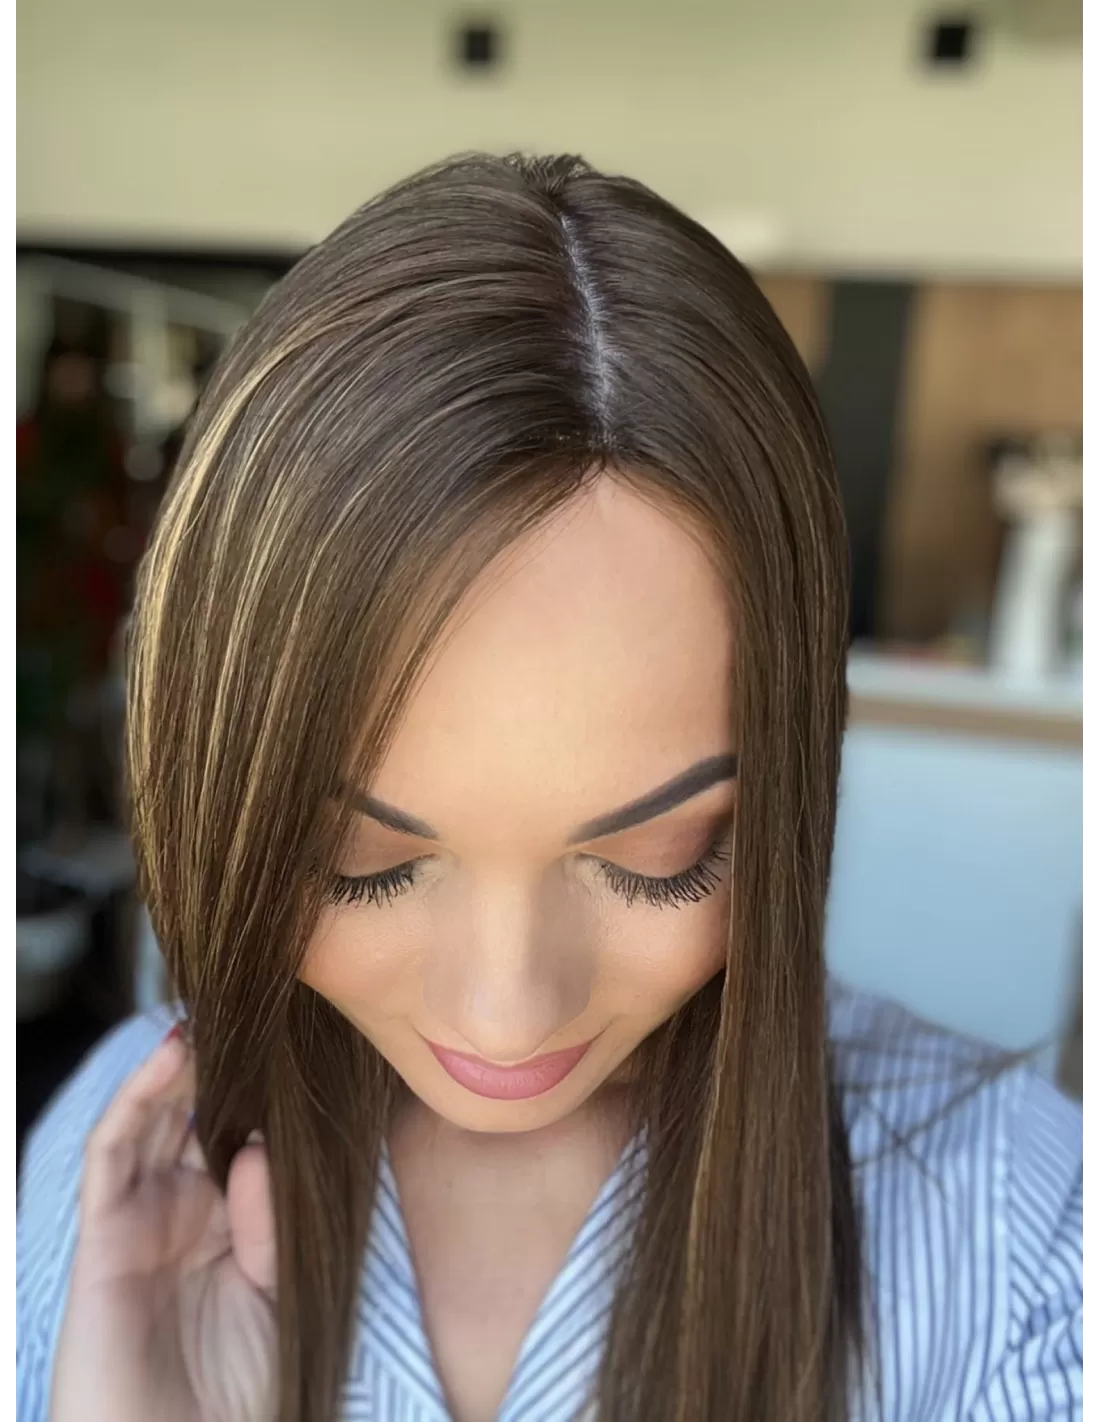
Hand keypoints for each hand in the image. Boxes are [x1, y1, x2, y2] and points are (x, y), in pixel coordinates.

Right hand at [49, 1028, 278, 1421]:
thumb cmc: (239, 1400)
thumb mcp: (279, 1298)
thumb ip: (270, 1224)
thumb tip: (258, 1144)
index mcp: (227, 1228)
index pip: (242, 1139)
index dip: (263, 1092)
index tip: (299, 1038)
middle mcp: (182, 1216)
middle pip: (196, 1119)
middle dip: (222, 1065)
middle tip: (255, 1005)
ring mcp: (139, 1222)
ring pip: (152, 1120)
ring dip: (177, 1065)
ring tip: (211, 1008)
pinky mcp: (102, 1236)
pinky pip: (112, 1152)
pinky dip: (136, 1098)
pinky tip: (169, 1054)